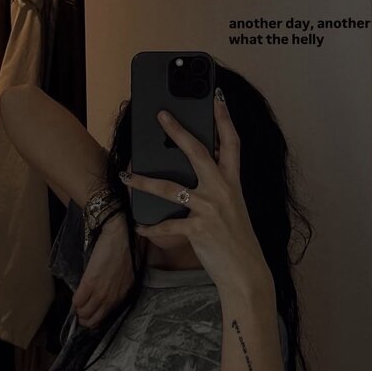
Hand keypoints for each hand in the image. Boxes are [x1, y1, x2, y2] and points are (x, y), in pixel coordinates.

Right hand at [72, 211, 134, 328]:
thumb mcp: (126, 277)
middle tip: (80, 312)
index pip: (104, 318)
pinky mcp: (90, 282)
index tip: (90, 313)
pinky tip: (76, 295)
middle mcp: (111, 299)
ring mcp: (101, 292)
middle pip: (93, 321)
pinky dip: (74, 301)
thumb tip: (104, 296)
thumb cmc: (123, 253)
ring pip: (84, 313)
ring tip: (77, 304)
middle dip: (84, 319)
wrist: (118, 237)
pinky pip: (78, 300)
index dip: (95, 318)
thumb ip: (116, 290)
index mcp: (121, 297)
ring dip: (78, 311)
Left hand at [119, 91, 271, 293]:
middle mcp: (222, 191)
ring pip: (170, 187)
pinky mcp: (198, 229)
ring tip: (126, 175)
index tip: (217, 97)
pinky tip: (139, 226)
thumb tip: (200, 174)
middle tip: (161, 115)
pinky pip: (167, 225)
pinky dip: (150, 227)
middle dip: (178, 131)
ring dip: (144, 180)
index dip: (224, 119)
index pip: (231, 143)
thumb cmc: (237, 243)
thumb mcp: (234, 210)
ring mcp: (209, 209)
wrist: (245, 273)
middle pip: (197, 152)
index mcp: (233, 184)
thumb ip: (219, 190)